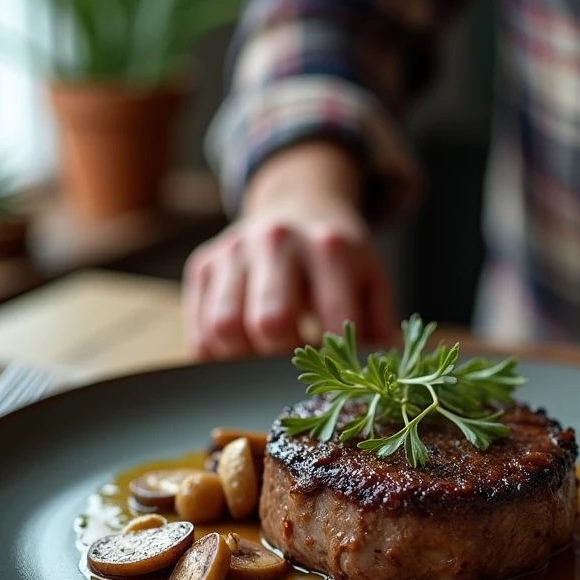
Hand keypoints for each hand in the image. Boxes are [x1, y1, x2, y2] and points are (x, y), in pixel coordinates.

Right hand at [183, 141, 396, 358]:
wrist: (297, 205)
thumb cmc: (338, 259)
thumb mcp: (371, 280)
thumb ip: (379, 326)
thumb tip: (380, 370)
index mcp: (329, 245)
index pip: (334, 319)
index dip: (339, 360)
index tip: (339, 373)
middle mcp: (277, 240)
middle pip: (270, 323)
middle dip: (285, 358)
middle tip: (296, 365)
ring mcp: (233, 250)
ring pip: (224, 329)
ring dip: (245, 358)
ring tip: (267, 357)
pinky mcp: (203, 264)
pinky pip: (199, 331)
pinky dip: (218, 355)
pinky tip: (243, 350)